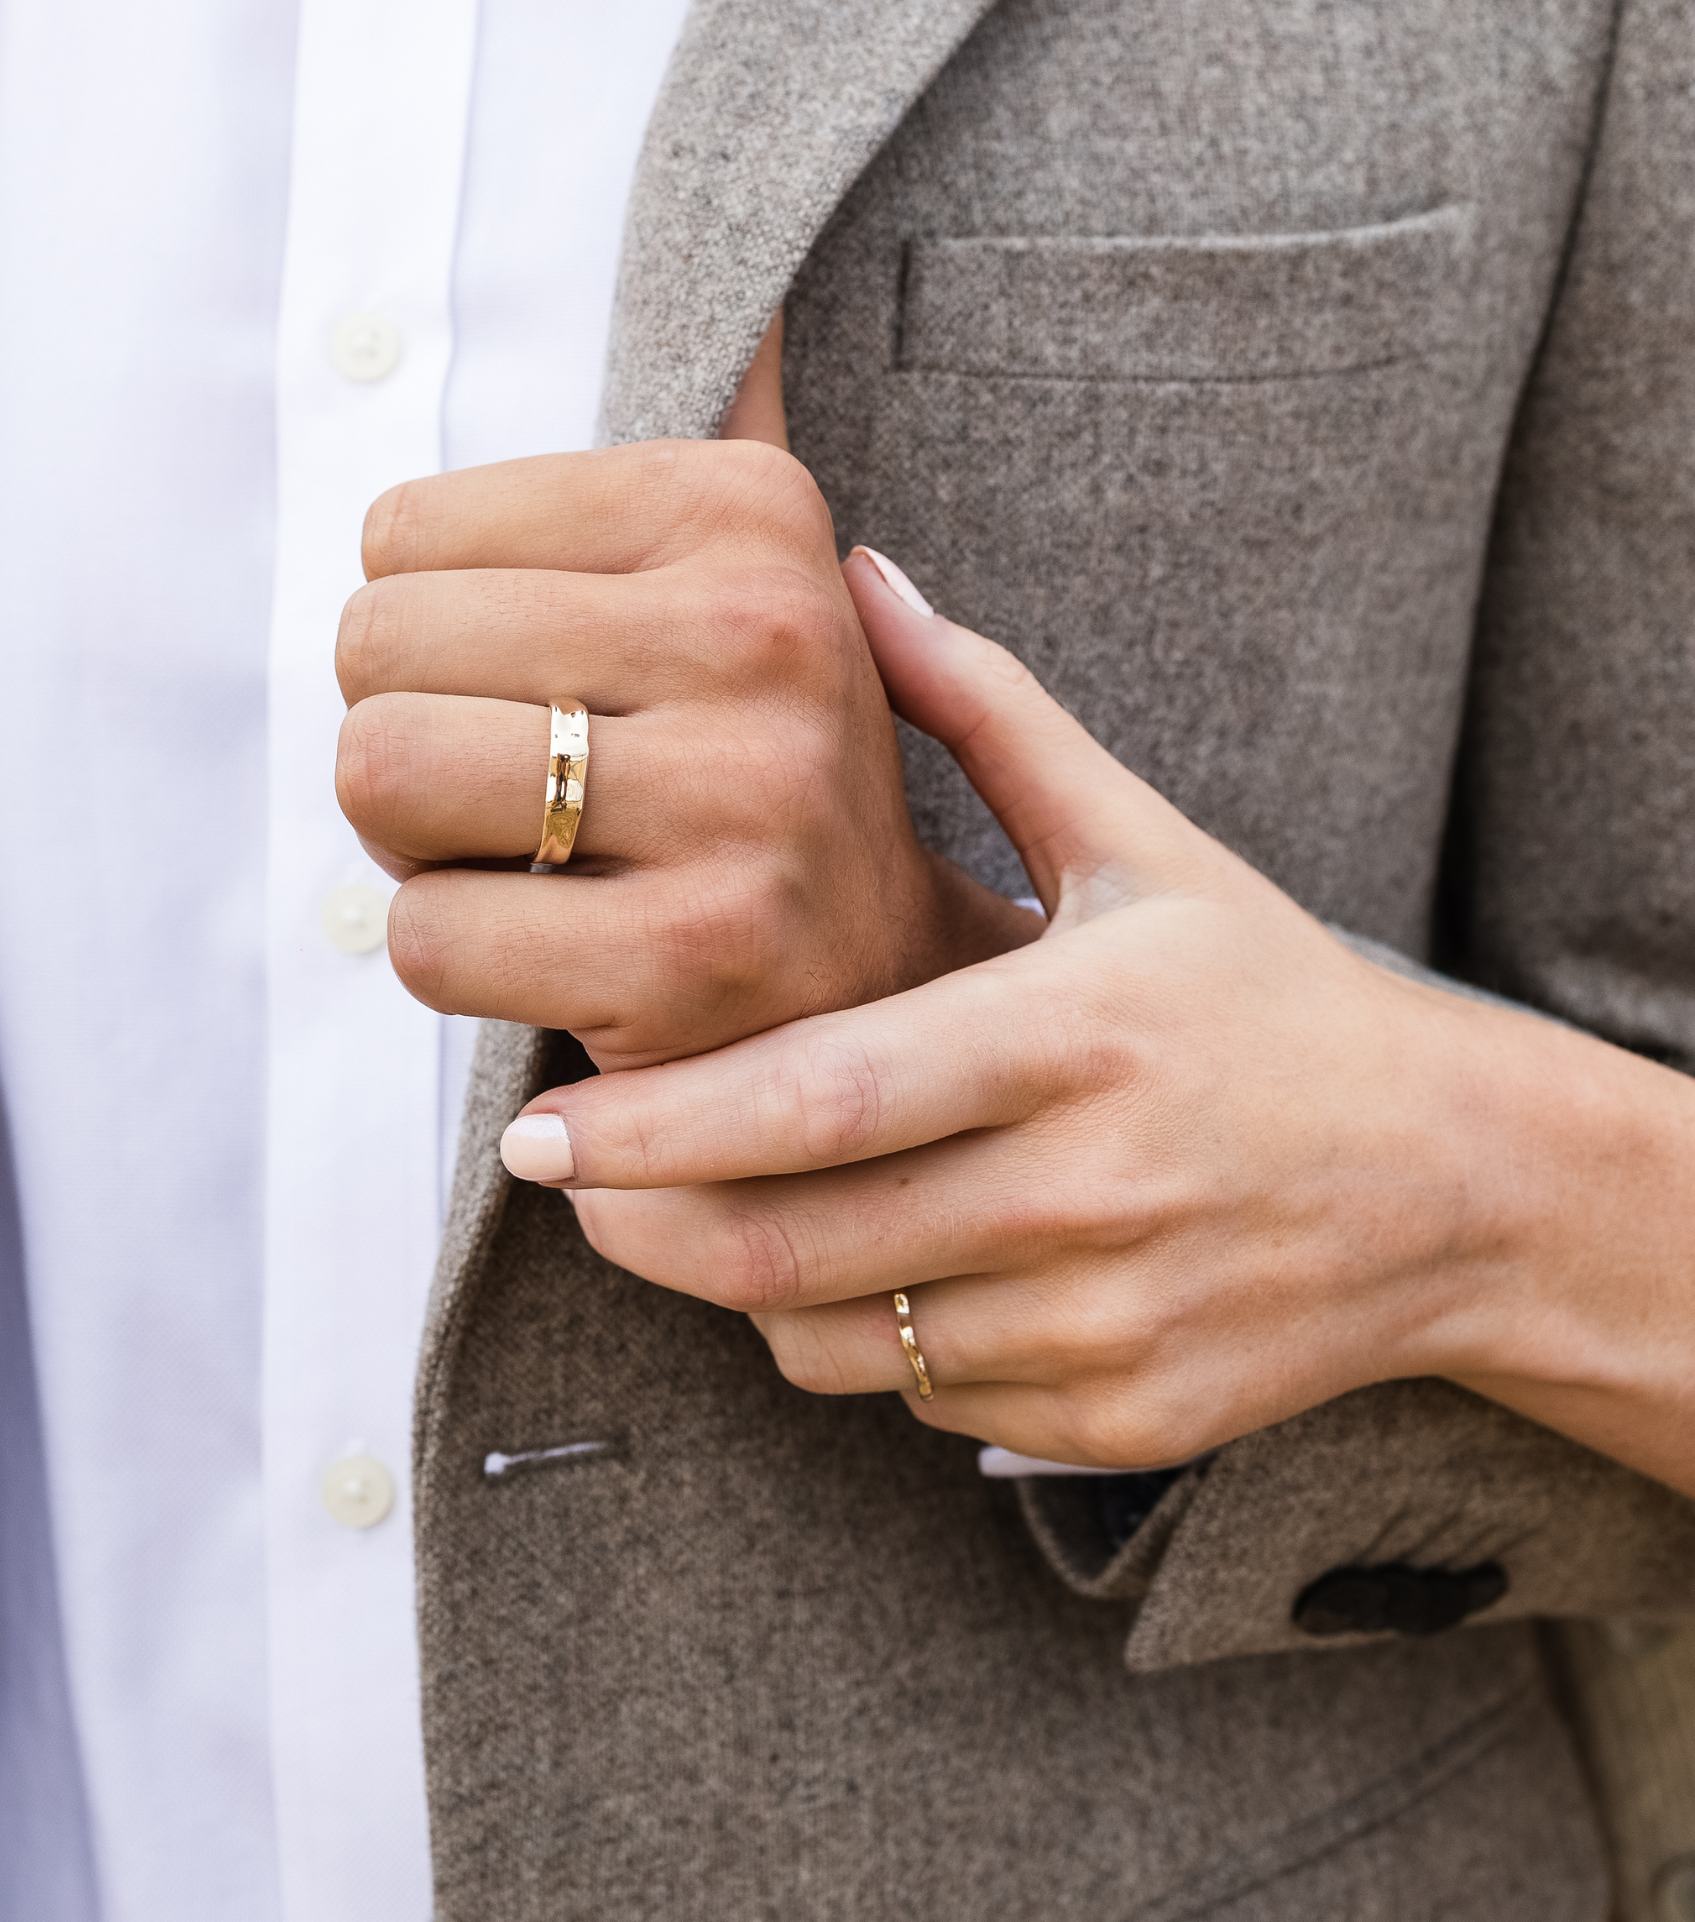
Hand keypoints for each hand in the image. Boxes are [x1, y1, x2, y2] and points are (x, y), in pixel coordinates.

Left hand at [335, 440, 1029, 1067]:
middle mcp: (764, 634)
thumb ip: (731, 418)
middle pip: (373, 647)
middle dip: (404, 734)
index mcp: (750, 509)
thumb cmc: (760, 769)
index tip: (542, 691)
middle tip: (509, 790)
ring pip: (379, 775)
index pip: (398, 533)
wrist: (881, 980)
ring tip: (523, 859)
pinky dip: (451, 952)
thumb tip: (748, 231)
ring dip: (412, 842)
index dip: (429, 633)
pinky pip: (424, 934)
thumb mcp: (760, 577)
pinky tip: (554, 950)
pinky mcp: (690, 956)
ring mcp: (740, 800)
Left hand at [502, 551, 1694, 1488]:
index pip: (819, 1100)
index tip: (535, 1130)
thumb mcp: (1146, 843)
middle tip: (559, 1175)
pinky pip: (912, 1397)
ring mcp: (1103, 1323)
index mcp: (1073, 1035)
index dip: (657, 1127)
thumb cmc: (1273, 995)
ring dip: (726, 1281)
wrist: (1456, 1182)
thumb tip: (861, 575)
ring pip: (833, 1339)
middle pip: (794, 1245)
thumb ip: (992, 716)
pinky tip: (841, 1263)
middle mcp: (1085, 1194)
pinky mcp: (1118, 1417)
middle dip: (639, 1223)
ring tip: (682, 1207)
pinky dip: (843, 1339)